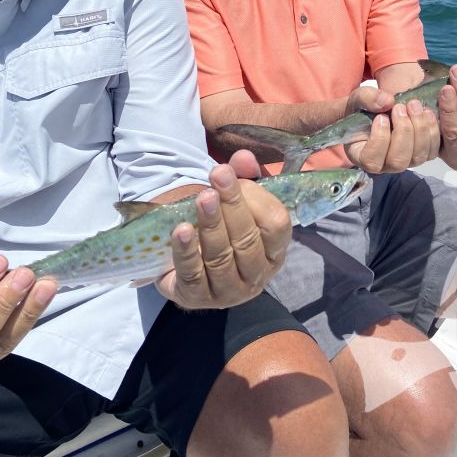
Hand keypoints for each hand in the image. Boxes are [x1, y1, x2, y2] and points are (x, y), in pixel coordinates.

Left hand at [156, 163, 290, 309]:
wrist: (188, 266)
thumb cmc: (222, 229)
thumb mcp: (236, 203)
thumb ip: (244, 178)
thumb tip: (242, 158)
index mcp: (274, 250)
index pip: (277, 225)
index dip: (257, 198)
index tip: (232, 175)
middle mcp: (257, 275)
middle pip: (247, 240)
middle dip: (232, 206)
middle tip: (217, 177)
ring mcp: (229, 291)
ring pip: (221, 258)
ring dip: (211, 225)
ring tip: (201, 199)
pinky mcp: (199, 299)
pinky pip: (193, 275)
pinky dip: (186, 252)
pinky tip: (180, 231)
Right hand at [344, 85, 440, 173]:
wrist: (381, 109)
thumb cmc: (362, 109)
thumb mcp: (357, 99)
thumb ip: (366, 98)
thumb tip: (387, 102)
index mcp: (363, 156)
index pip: (371, 161)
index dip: (379, 140)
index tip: (381, 117)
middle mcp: (385, 165)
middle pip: (398, 161)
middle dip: (403, 132)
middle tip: (400, 107)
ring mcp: (405, 161)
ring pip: (417, 157)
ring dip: (419, 129)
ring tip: (414, 106)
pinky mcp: (422, 155)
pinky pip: (432, 151)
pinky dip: (432, 131)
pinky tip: (426, 112)